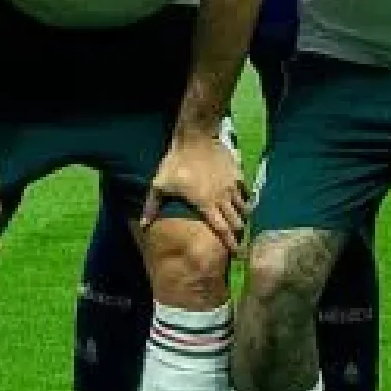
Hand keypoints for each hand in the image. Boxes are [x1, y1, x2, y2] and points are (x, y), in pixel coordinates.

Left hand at [146, 127, 249, 253]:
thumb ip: (152, 206)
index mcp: (205, 205)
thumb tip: (143, 226)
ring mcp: (232, 186)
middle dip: (239, 232)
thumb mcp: (160, 185)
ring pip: (244, 207)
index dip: (231, 243)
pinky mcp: (237, 174)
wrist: (195, 137)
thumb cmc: (176, 162)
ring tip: (242, 221)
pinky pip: (246, 191)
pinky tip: (244, 201)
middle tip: (240, 241)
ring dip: (243, 217)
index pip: (222, 229)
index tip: (237, 253)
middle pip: (236, 221)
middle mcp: (222, 198)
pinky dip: (246, 199)